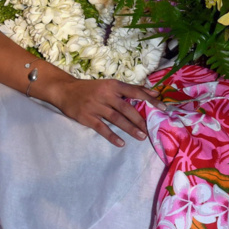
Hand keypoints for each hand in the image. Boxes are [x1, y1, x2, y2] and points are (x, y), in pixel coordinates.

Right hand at [44, 76, 159, 147]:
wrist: (65, 91)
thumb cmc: (92, 89)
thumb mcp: (110, 85)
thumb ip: (131, 89)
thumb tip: (154, 92)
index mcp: (113, 85)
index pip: (135, 92)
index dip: (150, 100)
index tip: (163, 108)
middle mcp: (105, 95)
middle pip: (127, 108)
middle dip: (140, 120)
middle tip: (151, 130)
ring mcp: (96, 106)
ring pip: (116, 119)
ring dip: (130, 129)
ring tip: (142, 137)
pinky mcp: (87, 117)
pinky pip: (102, 128)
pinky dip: (112, 136)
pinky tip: (121, 143)